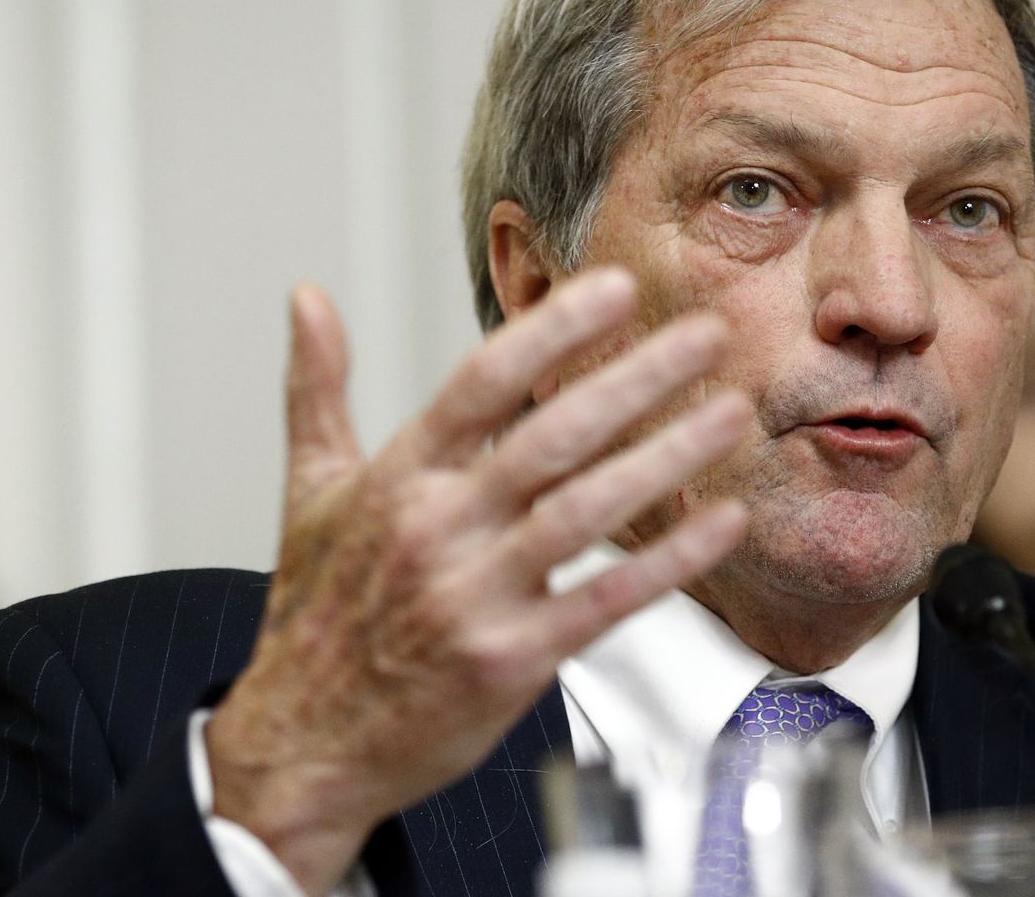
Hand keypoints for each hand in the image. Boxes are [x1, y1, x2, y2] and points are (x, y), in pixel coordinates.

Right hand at [205, 268, 750, 894]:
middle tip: (706, 335)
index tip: (618, 289)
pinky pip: (607, 599)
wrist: (303, 747)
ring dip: (669, 457)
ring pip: (589, 510)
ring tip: (731, 414)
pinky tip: (721, 522)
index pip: (483, 382)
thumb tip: (308, 297)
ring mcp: (477, 597)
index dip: (553, 329)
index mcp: (397, 479)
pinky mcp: (513, 660)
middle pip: (553, 435)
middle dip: (638, 377)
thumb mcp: (307, 493)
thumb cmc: (316, 619)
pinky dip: (669, 560)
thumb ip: (318, 388)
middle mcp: (439, 529)